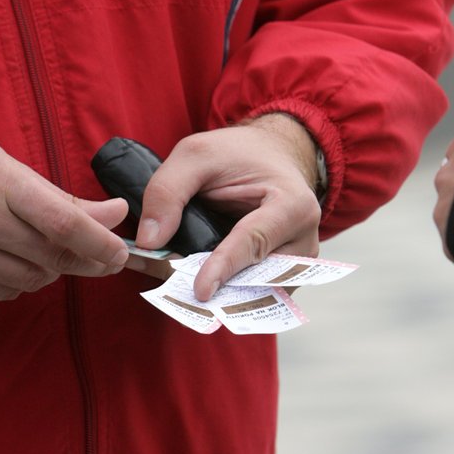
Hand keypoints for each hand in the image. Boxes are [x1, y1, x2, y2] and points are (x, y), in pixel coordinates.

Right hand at [0, 133, 129, 300]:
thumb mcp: (7, 167)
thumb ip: (62, 197)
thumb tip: (116, 214)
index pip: (63, 222)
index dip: (99, 243)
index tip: (121, 254)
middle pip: (52, 257)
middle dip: (84, 260)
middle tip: (99, 257)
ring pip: (32, 280)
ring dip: (47, 270)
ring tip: (35, 248)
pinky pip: (4, 293)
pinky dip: (16, 281)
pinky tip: (5, 259)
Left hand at [134, 115, 321, 299]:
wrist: (270, 159)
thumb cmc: (238, 154)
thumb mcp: (196, 155)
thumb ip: (168, 191)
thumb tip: (149, 242)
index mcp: (292, 205)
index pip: (255, 242)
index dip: (225, 267)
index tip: (200, 290)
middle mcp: (303, 241)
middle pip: (258, 279)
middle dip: (219, 291)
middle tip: (174, 294)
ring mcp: (295, 266)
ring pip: (254, 295)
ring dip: (218, 298)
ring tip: (176, 293)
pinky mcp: (281, 279)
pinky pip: (251, 296)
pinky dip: (222, 296)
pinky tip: (190, 289)